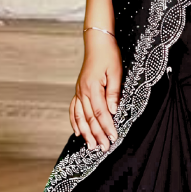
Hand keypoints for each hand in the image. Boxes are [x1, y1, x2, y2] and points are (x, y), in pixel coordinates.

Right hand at [72, 32, 121, 151]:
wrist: (97, 43)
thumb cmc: (109, 55)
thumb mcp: (116, 72)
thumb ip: (114, 93)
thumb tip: (113, 111)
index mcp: (92, 87)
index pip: (101, 113)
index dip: (106, 127)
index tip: (113, 138)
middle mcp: (83, 91)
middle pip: (90, 118)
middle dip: (97, 135)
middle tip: (104, 148)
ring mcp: (78, 92)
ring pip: (80, 117)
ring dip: (86, 133)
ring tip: (91, 146)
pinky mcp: (78, 91)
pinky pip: (74, 109)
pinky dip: (75, 122)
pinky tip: (78, 132)